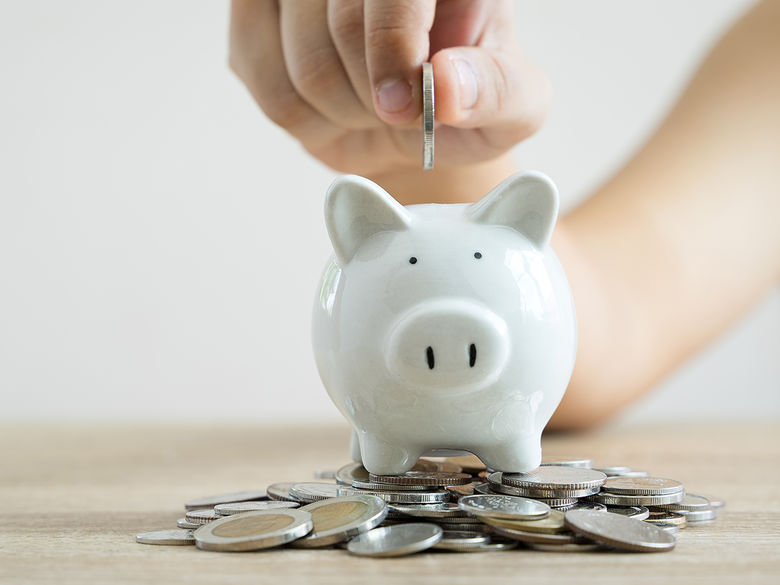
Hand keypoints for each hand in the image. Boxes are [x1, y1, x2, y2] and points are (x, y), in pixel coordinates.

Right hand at [230, 0, 550, 178]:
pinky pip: (267, 84)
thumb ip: (499, 91)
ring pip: (303, 64)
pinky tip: (332, 106)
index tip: (403, 106)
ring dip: (342, 112)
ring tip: (369, 107)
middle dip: (374, 96)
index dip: (393, 49)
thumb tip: (448, 86)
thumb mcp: (513, 107)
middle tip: (397, 110)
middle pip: (341, 26)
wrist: (410, 124)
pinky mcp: (256, 14)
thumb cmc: (466, 106)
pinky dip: (304, 119)